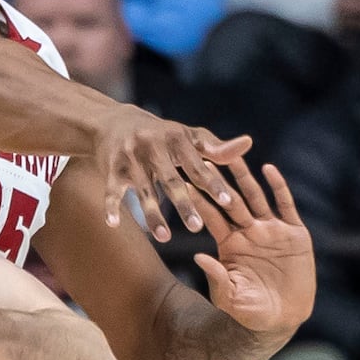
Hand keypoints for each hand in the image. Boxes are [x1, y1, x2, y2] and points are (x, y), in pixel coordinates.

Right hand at [93, 108, 254, 239]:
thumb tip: (248, 145)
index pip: (198, 165)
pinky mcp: (110, 169)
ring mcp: (130, 158)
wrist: (113, 121)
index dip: (213, 184)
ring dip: (153, 215)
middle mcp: (152, 146)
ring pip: (143, 190)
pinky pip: (111, 190)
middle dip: (184, 204)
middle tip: (197, 227)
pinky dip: (111, 206)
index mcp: (175, 138)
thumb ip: (216, 147)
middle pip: (171, 180)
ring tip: (164, 238)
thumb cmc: (160, 134)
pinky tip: (114, 224)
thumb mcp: (187, 137)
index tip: (228, 201)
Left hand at [191, 159, 315, 339]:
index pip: (213, 218)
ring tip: (234, 154)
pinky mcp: (294, 233)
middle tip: (205, 157)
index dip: (201, 201)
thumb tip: (196, 257)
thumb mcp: (229, 296)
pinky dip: (278, 187)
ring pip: (257, 197)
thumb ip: (216, 276)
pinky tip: (269, 169)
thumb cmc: (249, 312)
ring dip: (246, 177)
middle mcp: (249, 232)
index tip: (186, 182)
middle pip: (232, 200)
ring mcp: (271, 230)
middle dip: (220, 180)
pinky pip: (285, 205)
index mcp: (230, 245)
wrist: (281, 319)